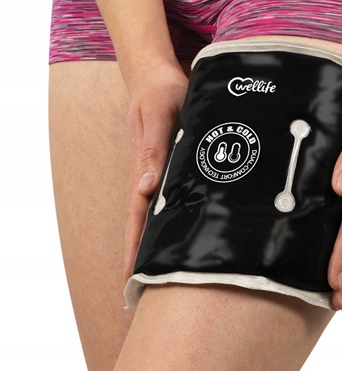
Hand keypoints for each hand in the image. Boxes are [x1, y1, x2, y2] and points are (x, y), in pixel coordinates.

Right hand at [123, 63, 188, 280]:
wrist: (159, 77)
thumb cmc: (160, 94)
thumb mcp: (159, 117)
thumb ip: (154, 150)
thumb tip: (146, 188)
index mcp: (142, 172)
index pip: (136, 220)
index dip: (134, 251)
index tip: (131, 279)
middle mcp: (149, 180)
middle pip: (144, 227)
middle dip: (144, 259)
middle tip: (145, 292)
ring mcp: (159, 178)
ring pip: (158, 219)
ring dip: (159, 246)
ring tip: (166, 276)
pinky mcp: (171, 171)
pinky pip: (171, 204)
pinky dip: (174, 224)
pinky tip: (182, 239)